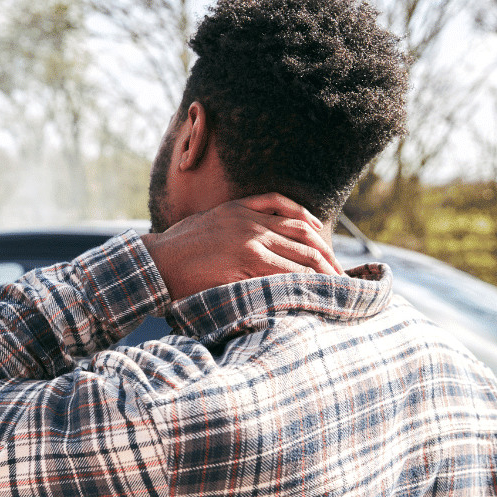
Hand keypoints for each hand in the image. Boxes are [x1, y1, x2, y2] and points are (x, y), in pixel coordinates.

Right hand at [141, 193, 342, 300]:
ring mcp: (249, 240)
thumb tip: (254, 240)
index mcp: (241, 208)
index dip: (315, 234)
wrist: (156, 262)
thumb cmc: (176, 249)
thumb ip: (233, 224)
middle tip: (340, 274)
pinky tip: (313, 289)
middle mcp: (250, 221)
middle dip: (326, 256)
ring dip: (321, 271)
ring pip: (299, 254)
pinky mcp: (245, 261)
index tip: (326, 251)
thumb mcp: (206, 224)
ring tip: (336, 286)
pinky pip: (283, 270)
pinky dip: (301, 280)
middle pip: (304, 234)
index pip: (292, 214)